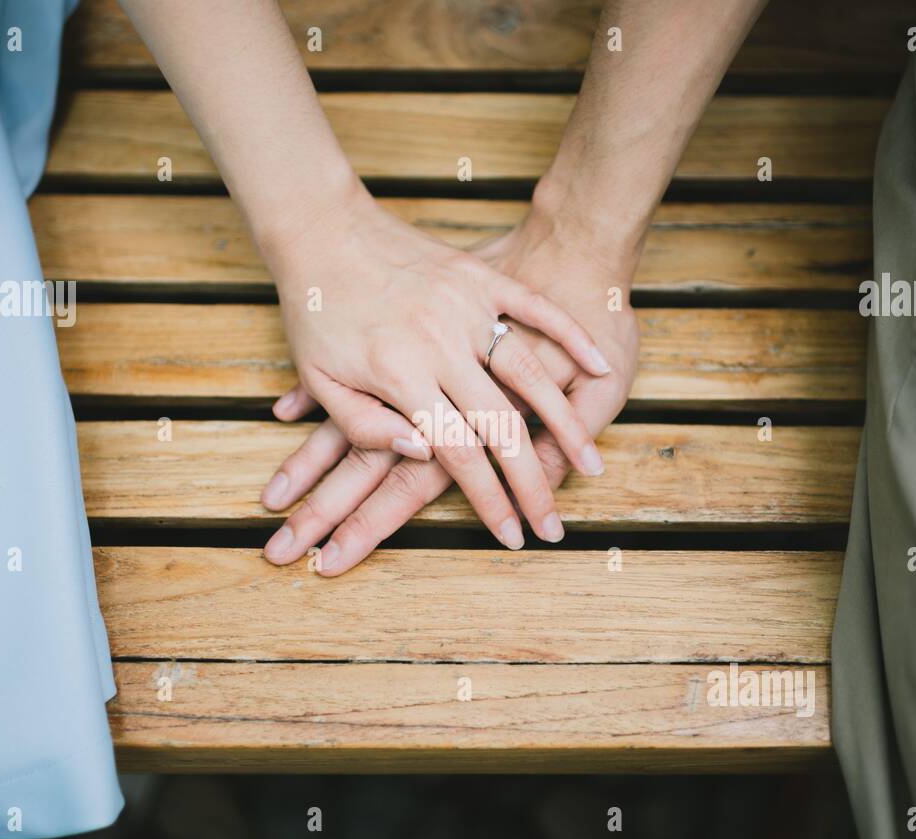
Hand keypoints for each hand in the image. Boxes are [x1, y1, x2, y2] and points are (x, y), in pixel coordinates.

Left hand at [261, 206, 639, 574]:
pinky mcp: (481, 276)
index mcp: (399, 375)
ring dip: (566, 424)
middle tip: (554, 526)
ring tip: (592, 466)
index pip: (456, 454)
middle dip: (531, 485)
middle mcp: (441, 343)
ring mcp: (466, 306)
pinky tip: (599, 367)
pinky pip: (536, 308)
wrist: (322, 226)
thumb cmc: (316, 310)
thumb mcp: (321, 379)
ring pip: (531, 374)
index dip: (487, 500)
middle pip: (501, 427)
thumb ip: (364, 427)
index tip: (510, 535)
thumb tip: (423, 455)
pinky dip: (571, 337)